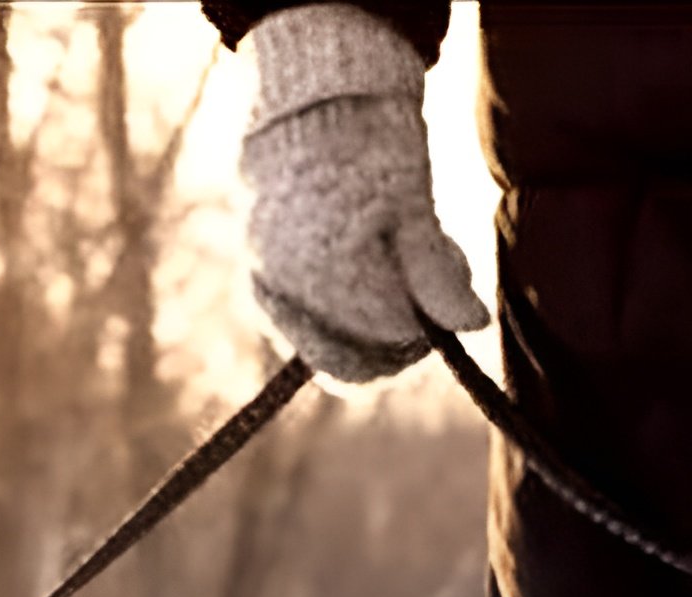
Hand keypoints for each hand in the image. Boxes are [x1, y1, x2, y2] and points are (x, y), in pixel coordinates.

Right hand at [240, 4, 487, 384]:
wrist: (310, 99)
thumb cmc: (370, 142)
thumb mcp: (415, 206)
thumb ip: (438, 275)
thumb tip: (472, 327)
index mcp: (333, 270)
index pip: (392, 335)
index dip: (428, 330)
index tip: (448, 301)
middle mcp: (291, 290)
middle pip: (354, 359)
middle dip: (397, 341)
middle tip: (426, 299)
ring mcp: (268, 289)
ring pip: (327, 349)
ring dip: (368, 330)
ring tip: (395, 272)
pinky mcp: (260, 284)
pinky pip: (303, 328)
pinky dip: (339, 316)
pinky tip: (363, 274)